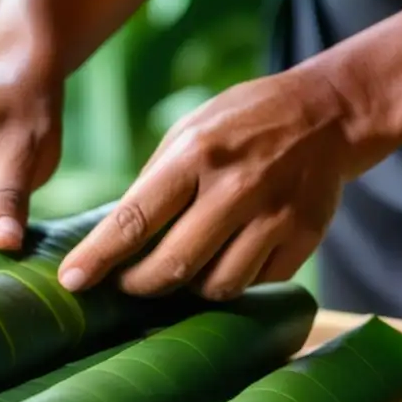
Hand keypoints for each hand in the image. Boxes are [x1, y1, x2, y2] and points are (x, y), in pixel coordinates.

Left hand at [58, 68, 352, 299]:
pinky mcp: (304, 238)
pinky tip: (227, 258)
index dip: (98, 257)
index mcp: (195, 155)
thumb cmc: (241, 123)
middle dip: (138, 285)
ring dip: (188, 288)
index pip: (134, 219)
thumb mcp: (188, 132)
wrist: (329, 113)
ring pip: (215, 286)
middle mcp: (236, 188)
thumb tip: (113, 237)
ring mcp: (275, 216)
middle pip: (173, 265)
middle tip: (125, 284)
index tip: (71, 282)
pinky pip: (255, 283)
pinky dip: (233, 280)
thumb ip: (153, 183)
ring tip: (180, 268)